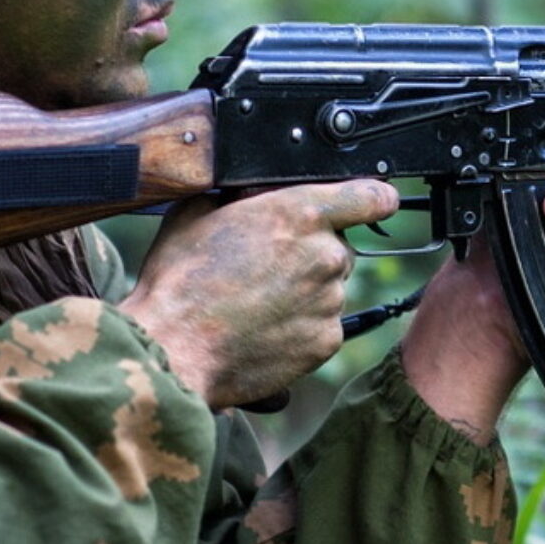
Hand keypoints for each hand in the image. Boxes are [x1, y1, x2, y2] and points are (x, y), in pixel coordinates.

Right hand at [118, 180, 399, 409]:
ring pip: (330, 288)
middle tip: (266, 267)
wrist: (172, 351)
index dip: (372, 200)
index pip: (371, 197)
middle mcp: (325, 255)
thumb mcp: (198, 212)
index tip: (370, 205)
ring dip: (304, 291)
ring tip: (255, 301)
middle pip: (338, 246)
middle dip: (311, 252)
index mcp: (300, 214)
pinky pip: (323, 325)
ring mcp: (329, 301)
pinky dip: (301, 326)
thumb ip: (242, 195)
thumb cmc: (178, 283)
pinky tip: (262, 327)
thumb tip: (255, 192)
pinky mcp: (326, 341)